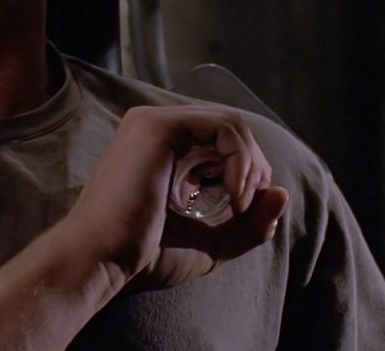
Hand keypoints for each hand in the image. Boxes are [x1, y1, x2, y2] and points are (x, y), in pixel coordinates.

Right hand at [64, 105, 288, 290]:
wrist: (101, 261)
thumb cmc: (143, 256)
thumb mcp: (209, 241)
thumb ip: (248, 223)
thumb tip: (282, 193)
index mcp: (160, 148)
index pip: (222, 142)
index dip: (245, 172)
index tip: (241, 211)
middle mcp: (155, 127)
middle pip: (231, 130)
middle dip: (252, 168)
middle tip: (244, 208)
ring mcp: (154, 123)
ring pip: (231, 125)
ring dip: (249, 166)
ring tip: (238, 204)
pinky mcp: (159, 126)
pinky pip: (223, 128)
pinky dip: (240, 160)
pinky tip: (233, 194)